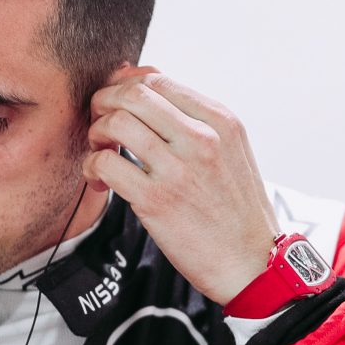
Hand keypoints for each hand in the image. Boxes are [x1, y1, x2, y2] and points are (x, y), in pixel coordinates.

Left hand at [84, 68, 280, 303]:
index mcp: (221, 122)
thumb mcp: (231, 153)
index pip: (158, 81)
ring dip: (96, 133)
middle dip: (104, 103)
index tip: (116, 105)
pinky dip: (92, 167)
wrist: (252, 263)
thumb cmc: (237, 211)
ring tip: (102, 152)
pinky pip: (106, 162)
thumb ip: (195, 121)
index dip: (125, 87)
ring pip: (115, 122)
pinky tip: (101, 180)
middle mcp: (202, 138)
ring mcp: (179, 168)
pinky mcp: (156, 200)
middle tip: (101, 125)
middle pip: (133, 94)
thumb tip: (144, 84)